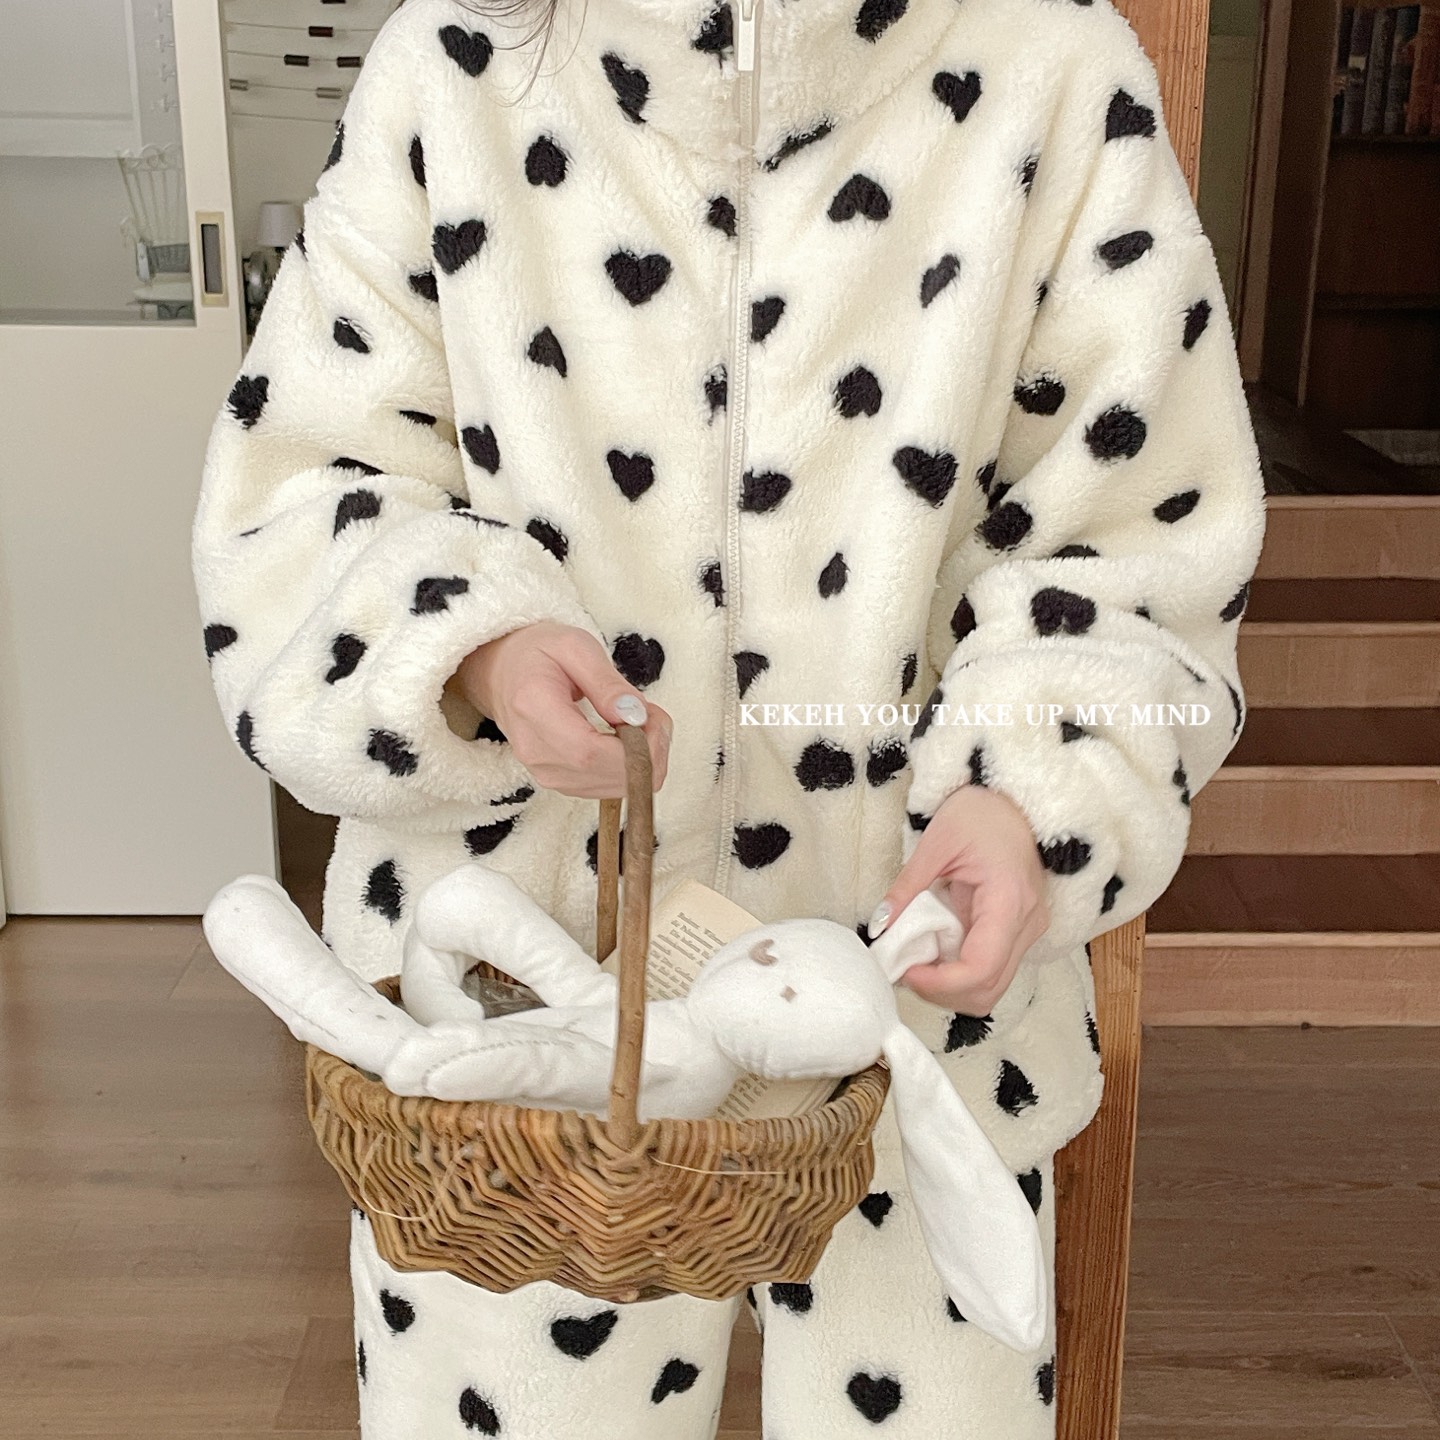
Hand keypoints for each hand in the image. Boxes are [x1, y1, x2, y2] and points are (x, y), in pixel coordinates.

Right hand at [451, 622, 671, 797]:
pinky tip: (628, 738)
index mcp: (534, 709)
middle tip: (655, 715)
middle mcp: (536, 750)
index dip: (634, 746)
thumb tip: (634, 715)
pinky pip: (607, 787)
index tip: (653, 719)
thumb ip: (607, 682)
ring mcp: (545, 772)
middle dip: (649, 751)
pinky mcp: (558, 781)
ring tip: (640, 720)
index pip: (590, 752)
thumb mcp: (575, 646)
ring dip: (643, 760)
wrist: (501, 672)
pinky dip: (629, 767)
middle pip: (606, 776)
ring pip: (614, 788)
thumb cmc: (537, 653)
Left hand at [871, 786, 1048, 1013]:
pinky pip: (992, 969)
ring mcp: (1028, 930)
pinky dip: (961, 973)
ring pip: (992, 987)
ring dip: (952, 987)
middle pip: (988, 990)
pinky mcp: (1020, 931)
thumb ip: (907, 887)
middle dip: (942, 991)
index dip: (940, 982)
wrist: (1012, 799)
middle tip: (905, 971)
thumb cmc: (978, 813)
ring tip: (919, 963)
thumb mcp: (935, 843)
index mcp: (1008, 901)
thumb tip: (879, 926)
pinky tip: (937, 954)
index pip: (980, 969)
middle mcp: (1027, 923)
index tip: (905, 971)